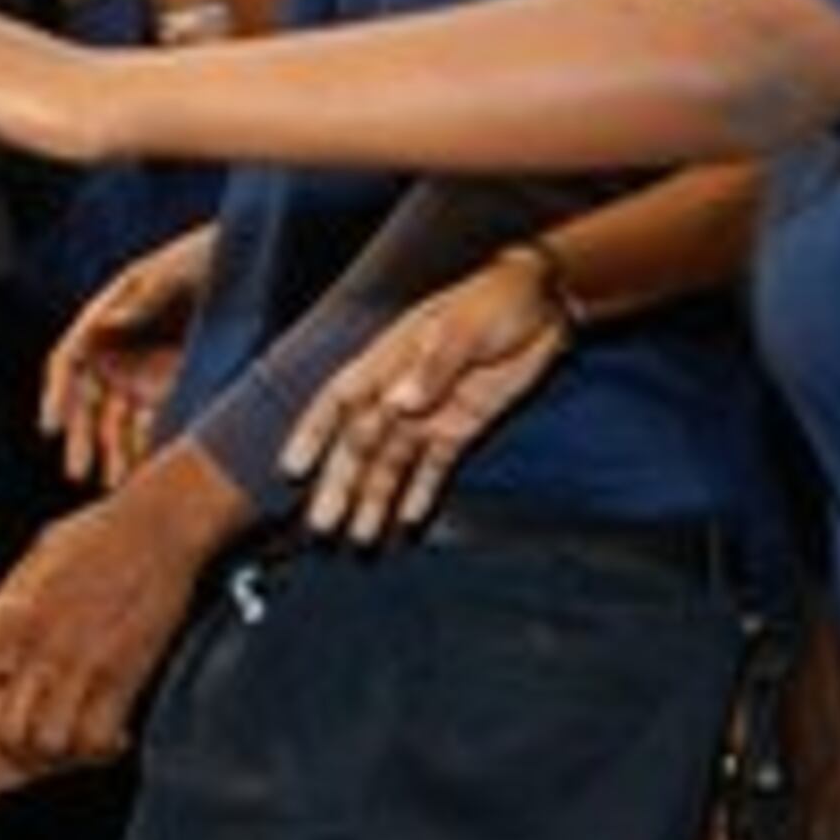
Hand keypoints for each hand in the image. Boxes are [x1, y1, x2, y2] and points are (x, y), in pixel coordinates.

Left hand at [0, 453, 250, 769]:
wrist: (157, 525)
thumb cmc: (98, 532)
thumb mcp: (36, 560)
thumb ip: (13, 602)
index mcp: (14, 616)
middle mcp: (43, 648)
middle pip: (7, 731)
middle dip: (10, 748)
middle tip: (22, 744)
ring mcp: (85, 666)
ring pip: (50, 745)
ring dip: (54, 753)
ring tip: (63, 743)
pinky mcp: (125, 676)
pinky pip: (99, 738)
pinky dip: (98, 748)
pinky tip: (104, 737)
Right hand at [41, 225, 218, 489]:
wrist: (253, 265)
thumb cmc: (205, 256)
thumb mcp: (175, 273)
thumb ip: (142, 302)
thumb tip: (101, 326)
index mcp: (105, 318)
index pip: (68, 361)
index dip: (56, 395)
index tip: (50, 426)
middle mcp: (116, 351)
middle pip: (87, 401)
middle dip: (81, 438)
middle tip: (77, 472)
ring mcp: (141, 373)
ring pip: (116, 422)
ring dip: (113, 453)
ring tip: (115, 486)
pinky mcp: (170, 391)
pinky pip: (150, 426)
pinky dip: (146, 450)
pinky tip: (147, 474)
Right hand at [284, 255, 575, 544]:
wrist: (546, 305)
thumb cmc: (498, 301)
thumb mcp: (465, 326)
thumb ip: (433, 366)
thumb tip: (397, 403)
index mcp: (391, 360)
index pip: (341, 400)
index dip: (314, 433)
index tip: (293, 469)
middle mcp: (401, 392)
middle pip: (360, 445)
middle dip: (340, 485)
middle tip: (321, 525)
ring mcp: (429, 414)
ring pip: (391, 463)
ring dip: (374, 500)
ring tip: (359, 539)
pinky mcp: (459, 429)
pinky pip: (433, 468)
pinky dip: (420, 493)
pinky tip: (406, 521)